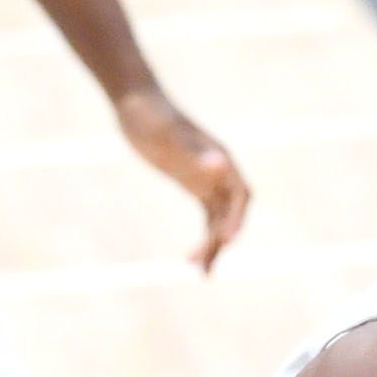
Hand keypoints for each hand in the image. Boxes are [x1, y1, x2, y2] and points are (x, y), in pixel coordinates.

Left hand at [113, 87, 249, 272]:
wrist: (135, 104)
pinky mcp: (192, 184)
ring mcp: (207, 179)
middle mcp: (219, 172)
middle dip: (221, 241)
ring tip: (201, 272)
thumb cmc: (152, 117)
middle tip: (204, 267)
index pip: (240, 196)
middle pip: (231, 214)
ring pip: (219, 220)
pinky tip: (191, 258)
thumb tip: (221, 165)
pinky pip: (206, 216)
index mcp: (220, 160)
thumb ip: (196, 154)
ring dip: (214, 246)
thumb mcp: (170, 137)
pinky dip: (204, 237)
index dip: (236, 219)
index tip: (225, 241)